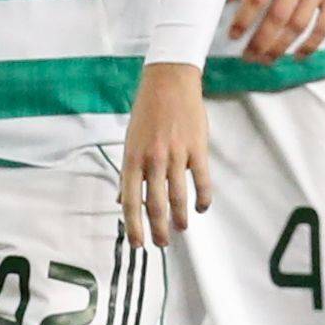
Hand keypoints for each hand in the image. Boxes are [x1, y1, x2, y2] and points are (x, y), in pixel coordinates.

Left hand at [120, 62, 210, 246]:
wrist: (169, 81)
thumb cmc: (147, 111)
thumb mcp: (130, 141)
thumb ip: (128, 173)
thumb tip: (122, 201)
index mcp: (133, 159)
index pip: (130, 201)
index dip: (134, 226)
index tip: (138, 243)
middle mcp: (153, 159)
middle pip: (155, 204)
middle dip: (159, 229)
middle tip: (162, 243)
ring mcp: (176, 154)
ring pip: (178, 197)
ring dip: (180, 218)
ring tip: (181, 228)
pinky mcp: (196, 148)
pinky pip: (201, 180)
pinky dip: (203, 198)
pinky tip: (202, 208)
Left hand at [224, 0, 324, 62]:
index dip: (243, 18)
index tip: (233, 35)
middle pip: (278, 16)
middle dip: (261, 40)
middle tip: (248, 56)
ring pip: (300, 25)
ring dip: (281, 46)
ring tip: (266, 59)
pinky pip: (324, 26)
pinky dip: (311, 45)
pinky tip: (297, 56)